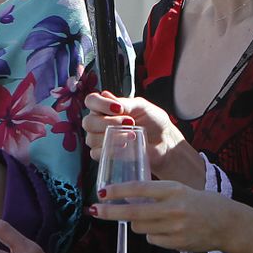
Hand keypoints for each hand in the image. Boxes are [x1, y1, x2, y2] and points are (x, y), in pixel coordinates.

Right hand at [84, 92, 203, 186]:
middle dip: (108, 122)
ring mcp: (100, 139)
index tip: (118, 108)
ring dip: (113, 136)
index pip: (90, 101)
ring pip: (92, 138)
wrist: (164, 142)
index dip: (100, 104)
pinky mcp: (105, 155)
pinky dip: (111, 149)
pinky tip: (126, 146)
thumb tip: (107, 97)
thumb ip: (125, 102)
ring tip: (132, 135)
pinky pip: (97, 153)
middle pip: (88, 122)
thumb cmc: (154, 122)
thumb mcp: (142, 106)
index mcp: (106, 107)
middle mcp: (99, 122)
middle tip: (129, 122)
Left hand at [91, 179, 252, 252]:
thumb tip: (128, 198)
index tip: (102, 192)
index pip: (139, 188)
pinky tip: (167, 230)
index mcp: (173, 190)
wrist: (227, 224)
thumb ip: (157, 193)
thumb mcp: (180, 190)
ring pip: (139, 227)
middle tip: (94, 210)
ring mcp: (174, 228)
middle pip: (132, 212)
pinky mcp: (176, 244)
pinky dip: (153, 235)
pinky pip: (152, 240)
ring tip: (155, 219)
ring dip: (138, 223)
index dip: (118, 191)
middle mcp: (172, 208)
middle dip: (110, 212)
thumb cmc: (201, 203)